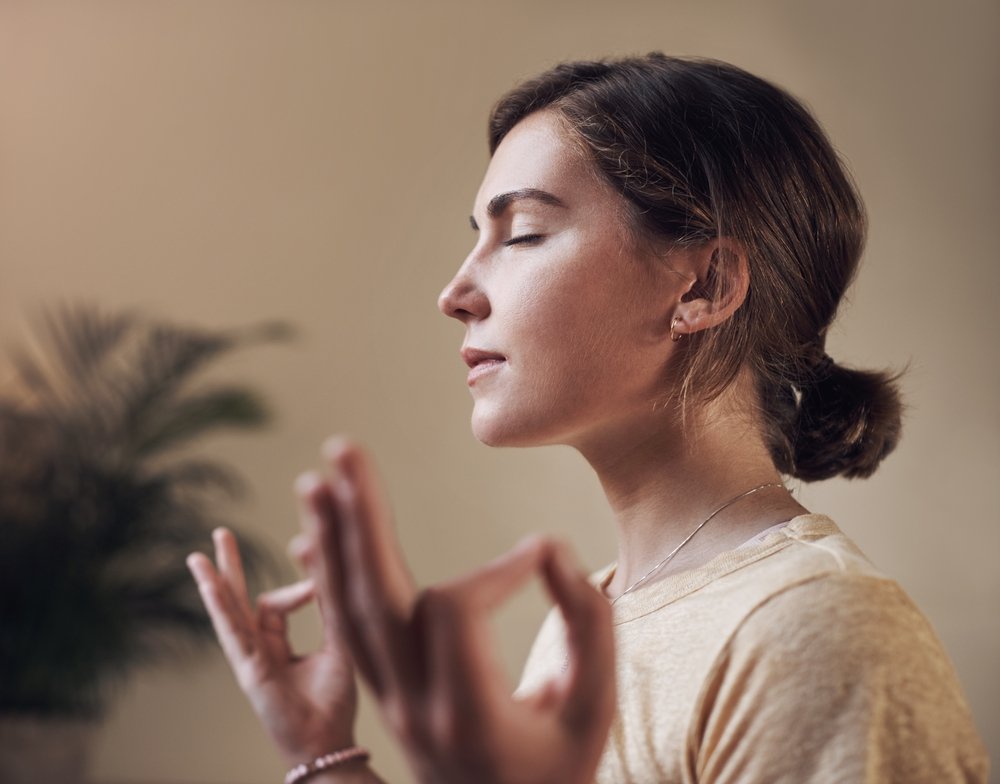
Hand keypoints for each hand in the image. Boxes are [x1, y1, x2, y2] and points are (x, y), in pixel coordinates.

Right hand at [187, 519, 357, 766]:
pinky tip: (208, 583)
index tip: (320, 586)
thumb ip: (332, 608)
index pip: (275, 602)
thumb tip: (330, 568)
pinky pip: (232, 631)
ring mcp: (250, 658)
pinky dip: (220, 605)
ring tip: (197, 555)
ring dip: (214, 582)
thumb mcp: (339, 644)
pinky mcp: (248, 668)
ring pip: (228, 612)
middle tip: (220, 533)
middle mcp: (258, 648)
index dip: (298, 587)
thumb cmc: (334, 702)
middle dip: (230, 567)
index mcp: (277, 643)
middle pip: (239, 599)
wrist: (329, 742)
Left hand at [299, 436, 615, 783]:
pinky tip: (321, 530)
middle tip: (342, 448)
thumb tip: (548, 552)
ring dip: (332, 539)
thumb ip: (587, 627)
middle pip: (372, 601)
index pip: (455, 611)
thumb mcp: (593, 710)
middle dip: (358, 520)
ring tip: (318, 477)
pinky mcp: (380, 691)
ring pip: (347, 613)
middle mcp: (411, 706)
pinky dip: (331, 575)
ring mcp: (386, 701)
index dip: (500, 569)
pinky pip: (346, 627)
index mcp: (464, 713)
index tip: (543, 556)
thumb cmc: (558, 770)